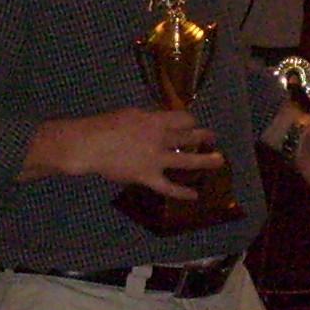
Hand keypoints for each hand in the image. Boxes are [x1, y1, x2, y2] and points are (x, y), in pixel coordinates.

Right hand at [21, 107, 223, 198]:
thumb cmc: (104, 126)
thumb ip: (148, 118)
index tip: (193, 123)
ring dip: (206, 161)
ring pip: (187, 161)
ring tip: (219, 161)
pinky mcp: (148, 177)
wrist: (89, 144)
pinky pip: (169, 187)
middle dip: (203, 137)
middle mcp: (161, 139)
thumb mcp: (130, 114)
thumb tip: (158, 121)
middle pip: (189, 137)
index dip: (190, 121)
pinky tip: (194, 195)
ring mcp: (156, 159)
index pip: (183, 118)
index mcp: (155, 120)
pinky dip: (183, 193)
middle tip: (212, 137)